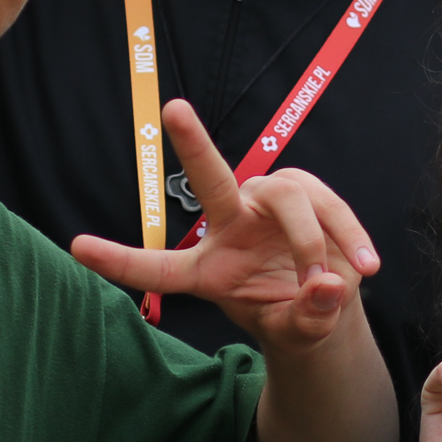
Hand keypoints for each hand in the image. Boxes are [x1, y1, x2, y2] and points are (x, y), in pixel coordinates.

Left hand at [70, 98, 379, 351]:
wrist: (329, 302)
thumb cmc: (295, 316)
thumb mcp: (298, 333)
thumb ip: (308, 318)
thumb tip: (328, 285)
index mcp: (208, 268)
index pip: (158, 266)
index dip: (118, 258)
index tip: (74, 246)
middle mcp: (233, 223)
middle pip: (212, 179)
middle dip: (194, 142)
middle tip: (174, 108)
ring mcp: (270, 203)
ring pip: (290, 201)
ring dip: (313, 244)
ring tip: (331, 287)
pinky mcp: (309, 194)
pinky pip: (329, 208)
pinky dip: (349, 237)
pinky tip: (367, 266)